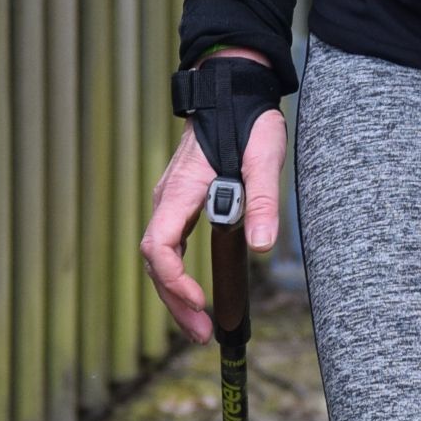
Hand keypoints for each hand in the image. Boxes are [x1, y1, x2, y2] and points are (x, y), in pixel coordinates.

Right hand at [140, 51, 289, 345]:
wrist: (231, 85)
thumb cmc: (247, 117)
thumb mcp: (264, 153)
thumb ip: (263, 197)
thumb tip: (260, 245)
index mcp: (183, 189)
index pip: (159, 245)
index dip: (175, 280)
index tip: (200, 302)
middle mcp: (168, 198)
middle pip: (155, 262)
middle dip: (174, 302)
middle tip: (202, 335)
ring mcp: (171, 201)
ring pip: (159, 258)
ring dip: (175, 295)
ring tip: (200, 325)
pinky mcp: (180, 202)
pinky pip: (168, 246)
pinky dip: (177, 276)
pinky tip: (196, 295)